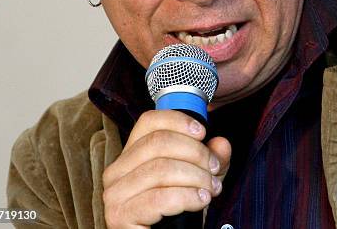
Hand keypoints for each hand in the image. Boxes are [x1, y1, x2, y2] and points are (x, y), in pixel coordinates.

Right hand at [102, 110, 230, 227]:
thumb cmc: (178, 208)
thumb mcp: (200, 175)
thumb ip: (211, 157)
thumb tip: (221, 144)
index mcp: (131, 154)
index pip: (148, 121)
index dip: (177, 120)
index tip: (202, 132)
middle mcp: (117, 170)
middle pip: (158, 142)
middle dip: (195, 153)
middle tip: (214, 167)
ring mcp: (115, 193)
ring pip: (160, 168)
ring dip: (195, 176)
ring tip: (212, 188)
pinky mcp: (120, 217)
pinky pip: (158, 198)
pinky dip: (186, 197)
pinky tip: (201, 200)